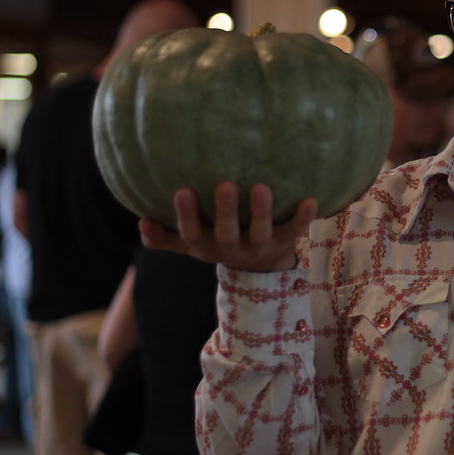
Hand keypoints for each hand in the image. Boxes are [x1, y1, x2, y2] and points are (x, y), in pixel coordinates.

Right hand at [139, 181, 317, 271]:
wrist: (259, 268)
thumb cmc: (218, 241)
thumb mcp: (191, 243)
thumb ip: (164, 236)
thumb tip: (142, 222)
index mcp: (207, 245)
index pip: (192, 233)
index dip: (187, 215)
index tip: (182, 190)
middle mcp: (233, 247)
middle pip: (227, 233)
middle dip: (226, 212)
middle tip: (225, 186)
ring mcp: (261, 245)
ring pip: (262, 231)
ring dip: (262, 211)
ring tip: (262, 187)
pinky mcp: (285, 241)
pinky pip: (295, 230)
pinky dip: (303, 217)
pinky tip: (311, 199)